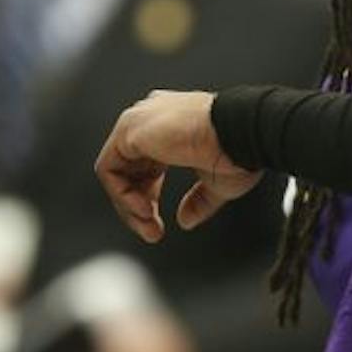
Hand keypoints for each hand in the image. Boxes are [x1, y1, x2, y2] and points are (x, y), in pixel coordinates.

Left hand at [96, 91, 263, 242]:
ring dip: (128, 206)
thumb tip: (185, 220)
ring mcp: (138, 122)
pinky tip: (144, 210)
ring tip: (149, 226)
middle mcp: (151, 119)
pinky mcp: (129, 130)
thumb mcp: (217, 184)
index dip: (150, 197)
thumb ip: (198, 201)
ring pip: (115, 172)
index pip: (146, 165)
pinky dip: (121, 195)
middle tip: (153, 232)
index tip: (161, 224)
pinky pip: (108, 169)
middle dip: (137, 207)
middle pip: (128, 171)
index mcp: (171, 127)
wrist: (242, 135)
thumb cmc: (237, 151)